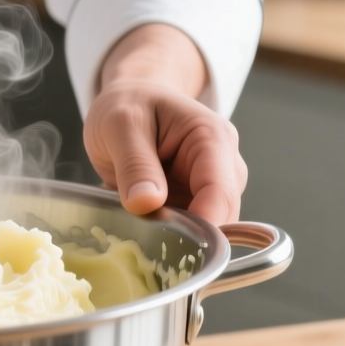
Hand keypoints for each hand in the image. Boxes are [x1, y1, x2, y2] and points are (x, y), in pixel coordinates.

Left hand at [83, 25, 246, 223]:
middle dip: (187, 234)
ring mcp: (211, 187)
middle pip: (221, 216)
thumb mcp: (121, 124)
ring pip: (206, 229)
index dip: (204, 225)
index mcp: (212, 139)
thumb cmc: (129, 103)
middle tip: (145, 238)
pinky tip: (143, 225)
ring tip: (138, 225)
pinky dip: (167, 234)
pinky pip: (189, 230)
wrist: (130, 99)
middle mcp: (223, 166)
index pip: (221, 192)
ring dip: (175, 236)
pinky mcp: (194, 202)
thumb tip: (147, 204)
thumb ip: (135, 164)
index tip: (175, 246)